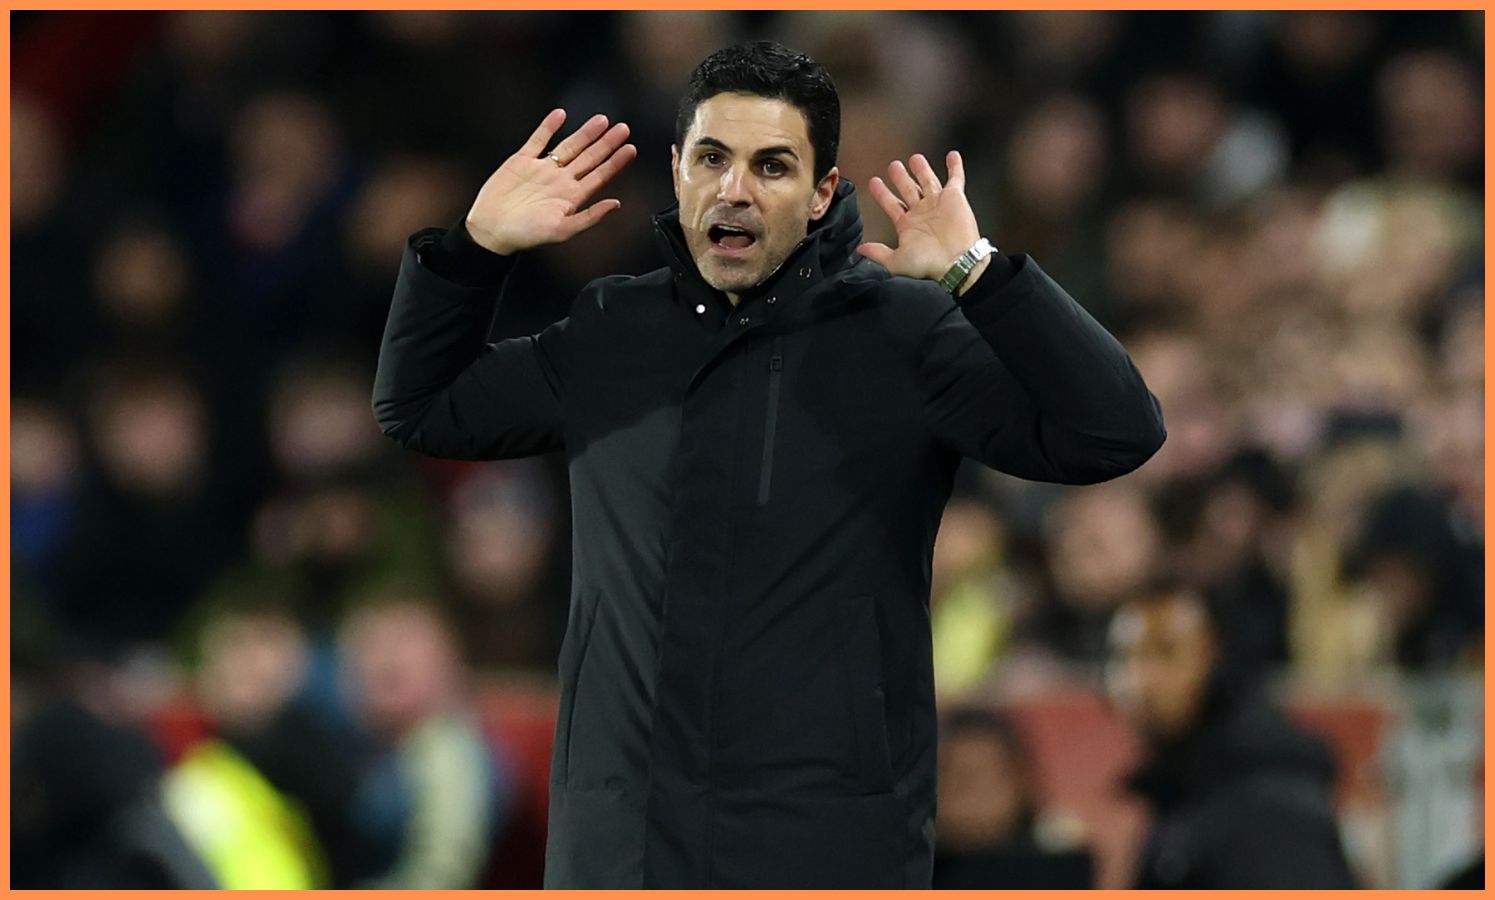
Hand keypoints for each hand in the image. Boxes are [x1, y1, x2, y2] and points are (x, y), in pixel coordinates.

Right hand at [465, 109, 637, 255]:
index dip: (616, 162)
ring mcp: (542, 169)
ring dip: (585, 133)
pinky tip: (561, 115)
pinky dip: (549, 127)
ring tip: (602, 120)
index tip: (631, 149)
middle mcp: (560, 181)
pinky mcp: (522, 161)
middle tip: (624, 128)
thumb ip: (590, 217)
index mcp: (571, 197)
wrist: (490, 228)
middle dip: (607, 143)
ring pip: (568, 146)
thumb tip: (616, 204)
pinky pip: (538, 139)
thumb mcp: (562, 230)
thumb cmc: (525, 234)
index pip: (600, 175)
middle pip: (589, 158)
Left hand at [856, 151, 981, 282]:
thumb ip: (879, 253)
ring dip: (921, 169)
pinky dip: (954, 167)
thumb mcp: (897, 260)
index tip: (874, 182)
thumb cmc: (929, 264)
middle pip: (908, 189)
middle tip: (893, 165)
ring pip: (927, 181)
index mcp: (908, 225)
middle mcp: (922, 213)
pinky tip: (952, 156)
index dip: (882, 193)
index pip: (891, 204)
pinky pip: (955, 178)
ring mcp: (938, 204)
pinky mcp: (955, 198)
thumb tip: (860, 250)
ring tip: (915, 158)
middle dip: (900, 177)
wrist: (956, 262)